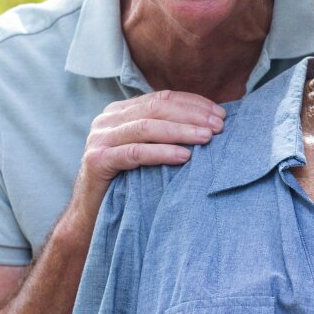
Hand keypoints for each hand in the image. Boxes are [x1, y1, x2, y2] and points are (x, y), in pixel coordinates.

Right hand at [67, 90, 225, 233]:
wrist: (93, 216)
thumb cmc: (128, 181)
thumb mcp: (147, 149)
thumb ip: (166, 131)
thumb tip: (210, 122)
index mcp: (121, 111)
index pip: (163, 98)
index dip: (194, 103)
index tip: (220, 114)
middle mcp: (108, 119)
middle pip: (157, 108)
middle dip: (192, 115)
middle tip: (218, 126)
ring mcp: (99, 138)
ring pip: (147, 127)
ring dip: (181, 131)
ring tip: (207, 138)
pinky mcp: (97, 160)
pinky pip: (135, 152)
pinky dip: (162, 152)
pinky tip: (184, 157)